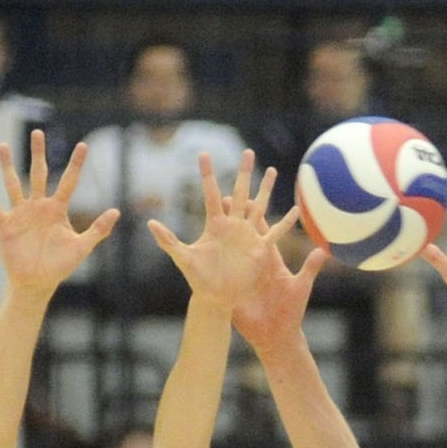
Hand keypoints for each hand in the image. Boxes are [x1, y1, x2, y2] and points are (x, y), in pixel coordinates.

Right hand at [0, 130, 117, 295]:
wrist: (37, 282)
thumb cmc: (60, 266)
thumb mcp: (82, 247)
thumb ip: (98, 229)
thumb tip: (116, 211)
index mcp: (57, 209)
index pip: (69, 182)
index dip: (76, 164)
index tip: (83, 145)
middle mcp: (38, 206)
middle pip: (39, 174)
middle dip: (38, 154)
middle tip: (38, 132)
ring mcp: (21, 213)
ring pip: (13, 184)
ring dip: (7, 166)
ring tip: (3, 145)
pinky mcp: (5, 224)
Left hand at [148, 151, 327, 351]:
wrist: (216, 297)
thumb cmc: (199, 279)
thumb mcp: (184, 258)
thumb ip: (169, 241)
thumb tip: (150, 223)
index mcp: (215, 224)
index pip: (212, 193)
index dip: (207, 174)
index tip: (204, 153)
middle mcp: (233, 225)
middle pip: (240, 192)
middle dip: (244, 172)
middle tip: (248, 151)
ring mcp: (247, 235)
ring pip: (260, 206)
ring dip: (266, 189)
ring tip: (272, 170)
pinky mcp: (260, 249)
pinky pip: (275, 233)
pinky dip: (285, 223)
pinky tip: (295, 210)